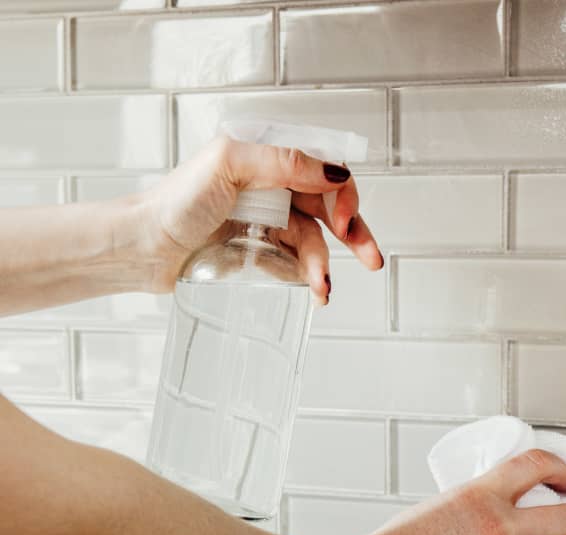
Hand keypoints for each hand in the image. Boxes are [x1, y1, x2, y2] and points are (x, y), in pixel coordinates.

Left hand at [138, 136, 382, 299]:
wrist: (143, 247)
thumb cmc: (175, 201)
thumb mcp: (228, 165)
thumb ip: (282, 162)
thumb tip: (334, 170)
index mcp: (267, 160)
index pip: (323, 171)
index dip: (342, 194)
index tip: (342, 221)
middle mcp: (271, 189)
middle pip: (328, 209)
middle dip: (354, 234)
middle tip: (373, 260)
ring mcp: (266, 223)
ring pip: (312, 243)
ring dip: (323, 267)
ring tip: (322, 291)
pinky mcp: (258, 255)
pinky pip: (293, 265)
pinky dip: (307, 279)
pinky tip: (313, 293)